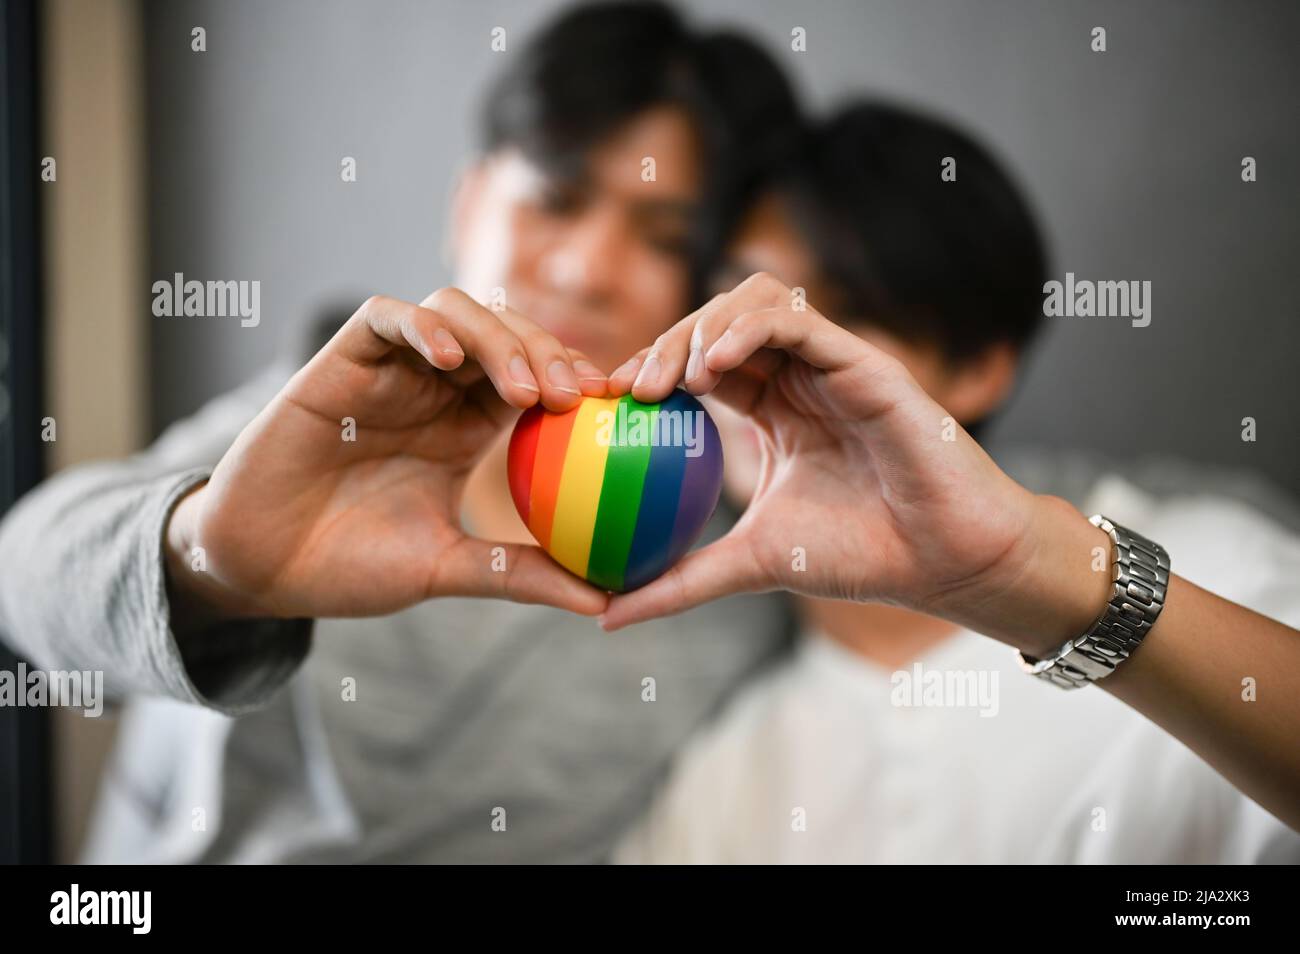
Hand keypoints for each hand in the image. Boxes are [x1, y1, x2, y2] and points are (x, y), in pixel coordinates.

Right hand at [165, 289, 611, 623]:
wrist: (261, 566)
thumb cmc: (350, 566)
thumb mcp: (448, 569)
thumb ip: (518, 574)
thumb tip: (603, 602)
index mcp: (466, 426)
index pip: (537, 379)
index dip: (579, 382)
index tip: (618, 410)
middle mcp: (434, 388)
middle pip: (507, 334)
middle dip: (551, 353)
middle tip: (580, 396)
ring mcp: (389, 369)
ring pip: (456, 312)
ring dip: (498, 340)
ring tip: (525, 392)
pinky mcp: (340, 359)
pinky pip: (385, 316)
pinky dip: (422, 327)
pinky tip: (448, 360)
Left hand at [600, 273, 1110, 653]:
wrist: (943, 561)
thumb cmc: (859, 556)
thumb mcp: (750, 564)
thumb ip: (682, 581)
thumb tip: (605, 616)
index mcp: (772, 410)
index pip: (697, 367)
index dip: (647, 371)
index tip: (603, 404)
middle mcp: (798, 377)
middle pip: (714, 325)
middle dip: (663, 344)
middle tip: (625, 390)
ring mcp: (830, 362)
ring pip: (751, 303)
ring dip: (700, 328)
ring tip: (670, 381)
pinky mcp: (861, 358)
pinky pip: (794, 320)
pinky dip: (746, 330)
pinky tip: (713, 367)